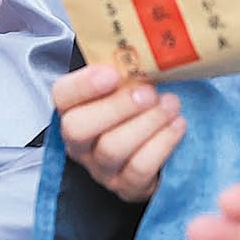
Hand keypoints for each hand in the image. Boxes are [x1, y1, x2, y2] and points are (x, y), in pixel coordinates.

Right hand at [54, 63, 184, 202]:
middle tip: (149, 92)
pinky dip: (162, 144)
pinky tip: (177, 125)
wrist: (163, 145)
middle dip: (117, 107)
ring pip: (111, 149)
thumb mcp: (130, 84)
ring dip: (146, 123)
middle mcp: (81, 143)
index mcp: (74, 110)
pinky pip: (139, 169)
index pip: (62, 96)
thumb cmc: (143, 108)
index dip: (84, 85)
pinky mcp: (127, 187)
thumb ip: (127, 71)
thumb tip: (144, 52)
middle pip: (78, 128)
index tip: (113, 73)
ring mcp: (101, 168)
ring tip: (171, 105)